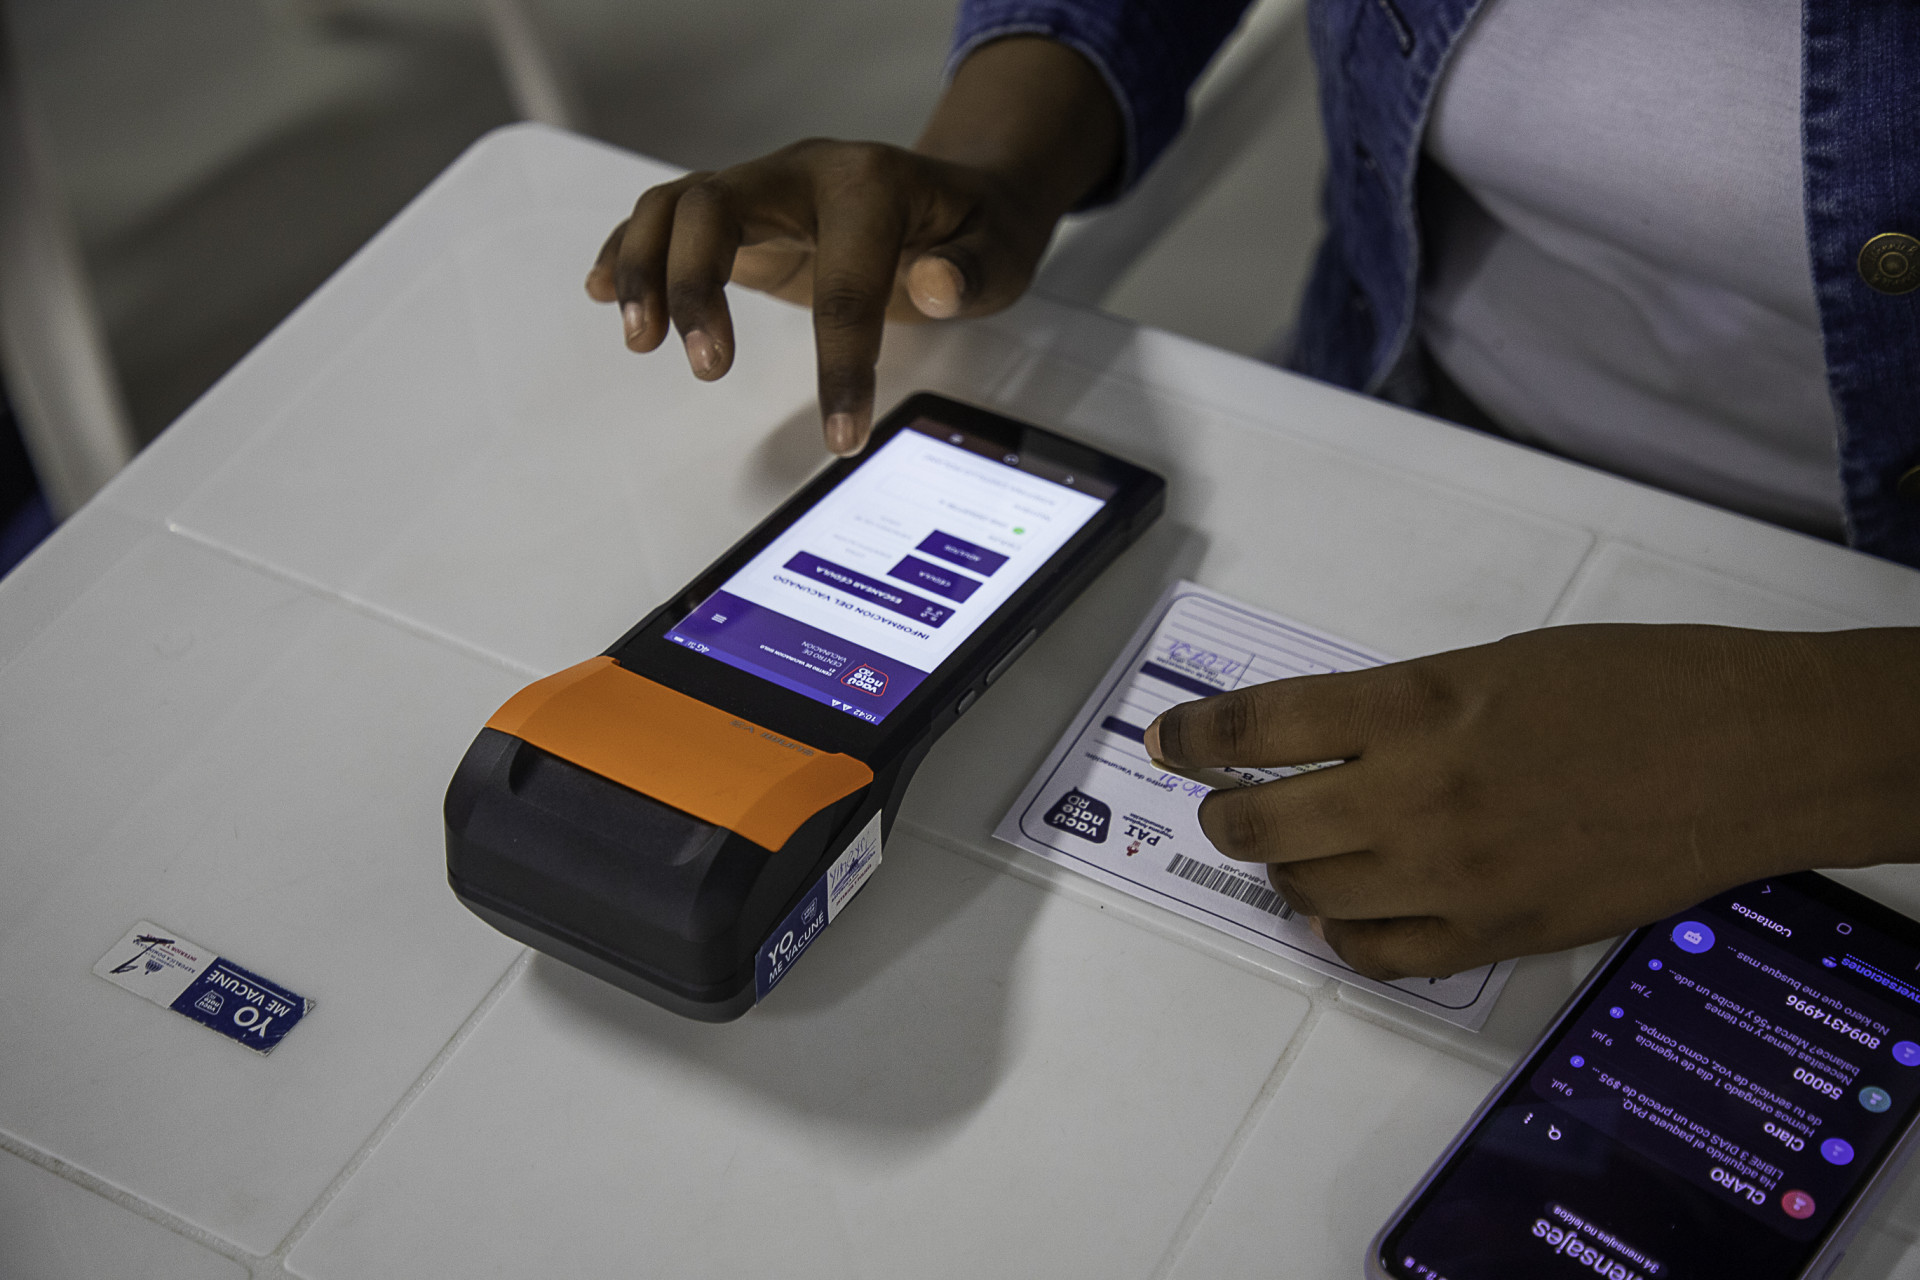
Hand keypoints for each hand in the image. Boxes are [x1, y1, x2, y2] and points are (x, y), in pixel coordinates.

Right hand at [584, 38, 1121, 454]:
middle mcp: (802, 174)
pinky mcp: (741, 217)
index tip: (841, 434)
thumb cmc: (976, 229)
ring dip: (644, 269)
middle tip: (708, 370)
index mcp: (870, 186)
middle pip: (714, 206)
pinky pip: (667, 218)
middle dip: (697, 285)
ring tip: (639, 340)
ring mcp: (764, 190)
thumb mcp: (1001, 251)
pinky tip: (601, 292)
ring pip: (675, 206)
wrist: (960, 192)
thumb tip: (933, 286)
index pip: (843, 277)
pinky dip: (628, 251)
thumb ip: (969, 271)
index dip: (840, 361)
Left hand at [1143, 624, 1919, 978]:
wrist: (1747, 754)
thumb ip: (1398, 705)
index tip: (1168, 743)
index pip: (1259, 726)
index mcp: (1416, 702)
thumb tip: (1321, 743)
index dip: (1195, 737)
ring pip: (1308, 894)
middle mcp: (1417, 791)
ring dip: (1283, 873)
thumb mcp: (1494, 664)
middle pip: (1262, 824)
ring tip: (1296, 854)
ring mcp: (1453, 874)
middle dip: (1225, 815)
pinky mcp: (1495, 935)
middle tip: (1226, 806)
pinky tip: (1347, 911)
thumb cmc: (1634, 684)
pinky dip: (1342, 934)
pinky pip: (1377, 955)